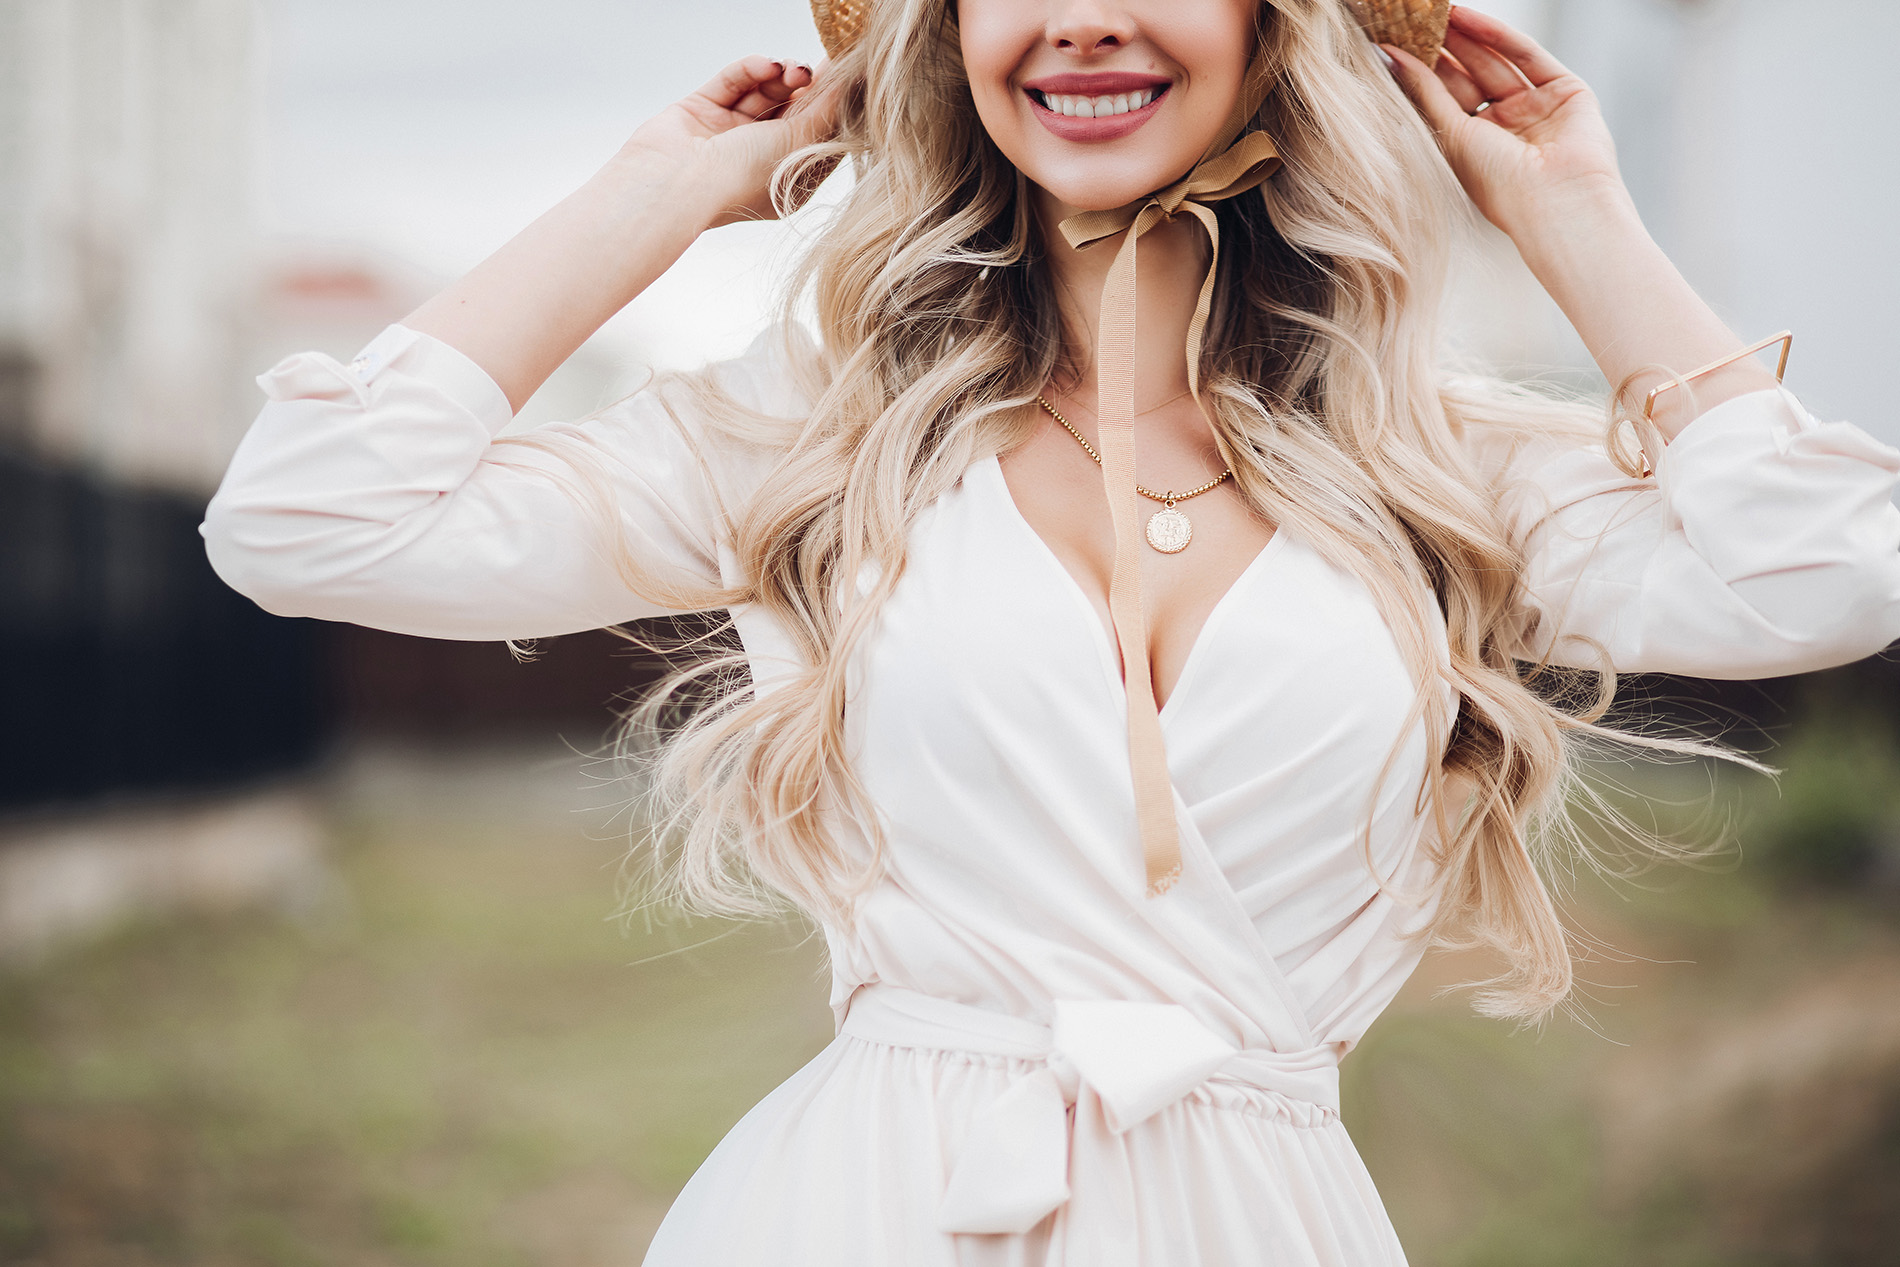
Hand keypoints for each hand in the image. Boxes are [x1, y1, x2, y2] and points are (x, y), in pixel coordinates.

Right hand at [615, 55, 841, 227]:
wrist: (675, 183)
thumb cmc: (740, 179)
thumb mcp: (799, 145)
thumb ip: (828, 112)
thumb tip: (850, 84)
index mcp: (784, 180)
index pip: (816, 137)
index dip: (832, 108)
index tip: (848, 78)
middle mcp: (757, 158)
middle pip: (792, 111)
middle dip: (807, 87)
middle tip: (822, 64)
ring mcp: (728, 135)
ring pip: (763, 93)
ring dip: (780, 76)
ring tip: (790, 68)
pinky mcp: (701, 110)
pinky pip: (732, 82)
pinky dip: (749, 70)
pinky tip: (765, 65)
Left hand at [1383, 7, 1625, 239]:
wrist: (1555, 201)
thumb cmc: (1500, 185)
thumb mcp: (1451, 135)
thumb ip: (1426, 92)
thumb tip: (1393, 57)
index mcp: (1477, 147)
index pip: (1447, 99)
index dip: (1423, 71)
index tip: (1396, 43)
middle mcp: (1507, 126)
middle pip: (1470, 76)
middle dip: (1444, 47)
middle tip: (1413, 18)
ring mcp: (1537, 107)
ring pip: (1496, 61)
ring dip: (1466, 35)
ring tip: (1435, 10)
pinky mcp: (1566, 91)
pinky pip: (1527, 55)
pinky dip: (1498, 34)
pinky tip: (1467, 17)